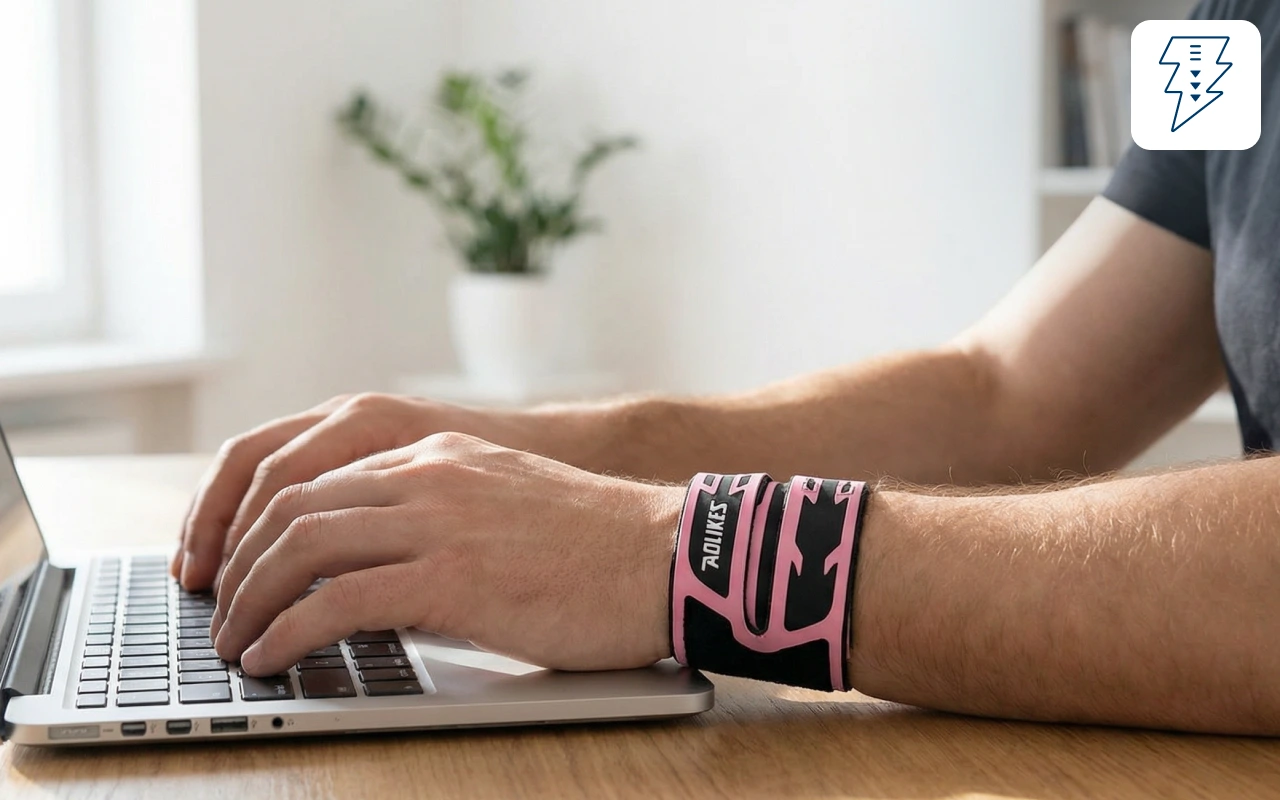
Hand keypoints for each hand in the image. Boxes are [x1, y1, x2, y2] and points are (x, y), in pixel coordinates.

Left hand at [209, 432, 680, 675]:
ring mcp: (438, 521)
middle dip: (238, 562)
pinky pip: (336, 600)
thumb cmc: (599, 547)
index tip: (238, 567)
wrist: (667, 556)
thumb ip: (442, 515)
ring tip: (235, 643)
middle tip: (221, 610)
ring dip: (250, 600)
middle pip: (292, 504)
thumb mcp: (506, 505)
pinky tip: (273, 658)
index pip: (316, 476)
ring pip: (300, 546)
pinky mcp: (451, 576)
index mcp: (437, 455)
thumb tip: (385, 564)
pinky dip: (288, 632)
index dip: (258, 524)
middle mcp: (427, 474)